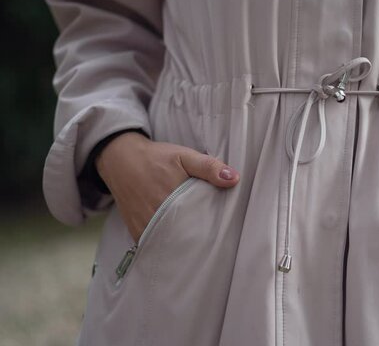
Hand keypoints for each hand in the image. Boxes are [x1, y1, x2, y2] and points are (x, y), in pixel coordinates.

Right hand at [96, 132, 239, 242]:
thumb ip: (209, 167)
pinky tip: (178, 243)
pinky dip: (167, 245)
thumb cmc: (156, 157)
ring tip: (199, 244)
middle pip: (185, 235)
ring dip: (183, 243)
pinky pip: (155, 244)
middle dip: (200, 238)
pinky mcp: (136, 231)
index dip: (212, 226)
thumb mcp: (184, 156)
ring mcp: (145, 225)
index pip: (199, 220)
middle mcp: (157, 215)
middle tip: (213, 239)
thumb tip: (234, 179)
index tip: (223, 229)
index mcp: (172, 196)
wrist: (121, 160)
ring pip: (170, 242)